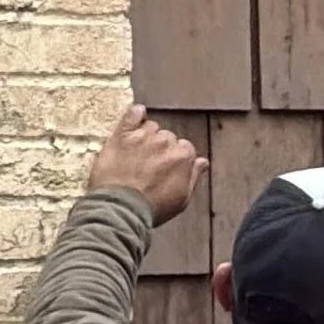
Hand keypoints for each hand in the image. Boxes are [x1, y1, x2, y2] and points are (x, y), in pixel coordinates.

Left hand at [86, 103, 206, 224]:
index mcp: (183, 155)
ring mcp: (143, 136)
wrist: (120, 209)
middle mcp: (165, 141)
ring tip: (137, 154)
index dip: (175, 160)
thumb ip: (194, 176)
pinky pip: (133, 114)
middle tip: (150, 167)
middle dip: (160, 149)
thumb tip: (202, 161)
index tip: (167, 170)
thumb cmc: (151, 208)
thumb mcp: (181, 199)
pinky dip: (136, 114)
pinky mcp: (123, 135)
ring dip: (146, 136)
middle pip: (167, 137)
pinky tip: (137, 116)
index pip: (185, 148)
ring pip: (151, 127)